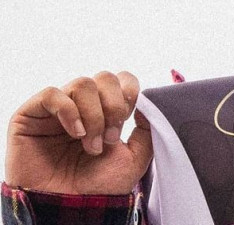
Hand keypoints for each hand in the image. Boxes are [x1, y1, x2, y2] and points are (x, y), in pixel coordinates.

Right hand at [5, 71, 152, 194]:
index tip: (129, 118)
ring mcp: (56, 110)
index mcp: (105, 111)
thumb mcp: (135, 158)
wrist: (68, 208)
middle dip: (113, 106)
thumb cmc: (98, 186)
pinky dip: (69, 111)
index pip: (121, 79)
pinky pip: (52, 94)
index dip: (129, 92)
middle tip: (110, 137)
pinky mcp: (31, 116)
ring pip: (82, 84)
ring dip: (93, 115)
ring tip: (91, 144)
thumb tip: (147, 100)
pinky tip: (75, 133)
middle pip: (104, 78)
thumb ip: (147, 129)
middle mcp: (81, 106)